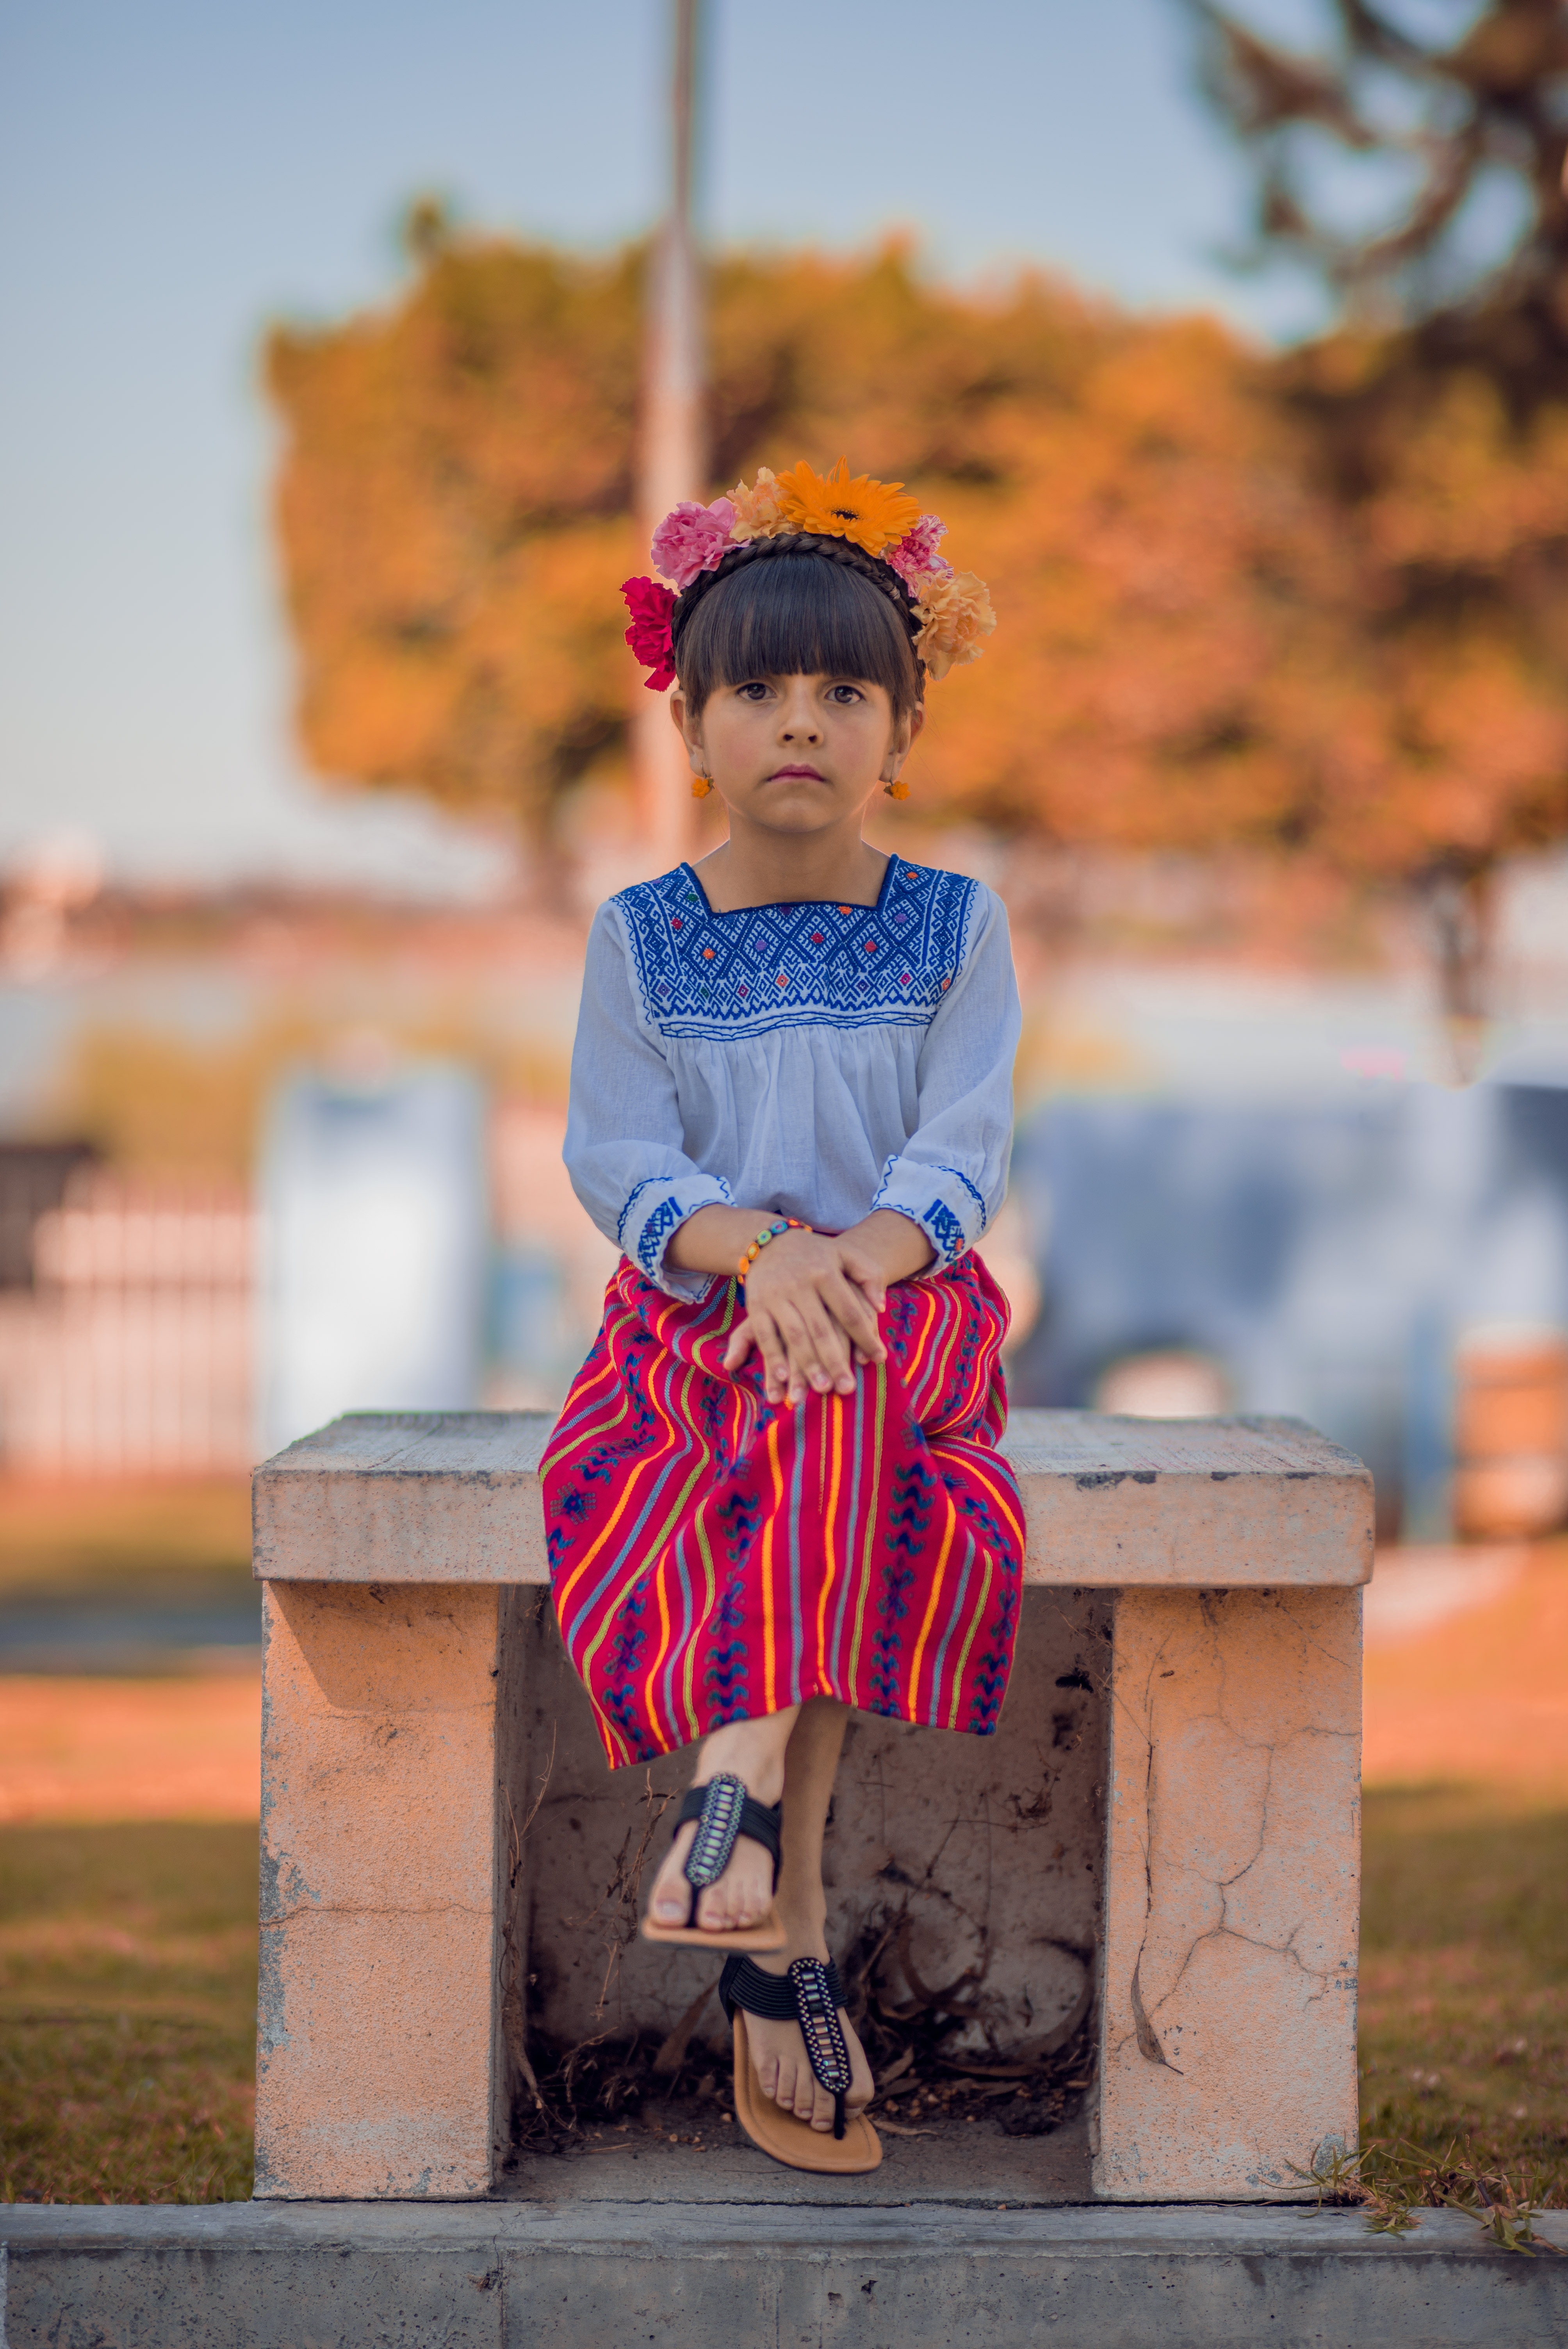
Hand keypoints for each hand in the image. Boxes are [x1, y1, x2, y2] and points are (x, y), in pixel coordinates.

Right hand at [723, 1228, 887, 1405]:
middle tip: (847, 1388)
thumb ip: (868, 1276)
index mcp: (826, 1273)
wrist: (768, 1241)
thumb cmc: (816, 1255)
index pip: (850, 1310)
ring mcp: (776, 1296)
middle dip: (835, 1361)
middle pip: (821, 1329)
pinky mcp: (756, 1305)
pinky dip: (773, 1356)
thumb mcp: (846, 1254)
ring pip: (794, 1335)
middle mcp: (800, 1284)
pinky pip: (765, 1334)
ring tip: (821, 1389)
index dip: (866, 1336)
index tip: (880, 1358)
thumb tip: (881, 1306)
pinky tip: (783, 1377)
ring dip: (807, 1364)